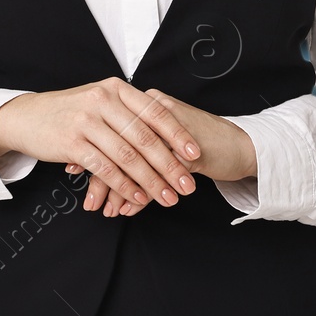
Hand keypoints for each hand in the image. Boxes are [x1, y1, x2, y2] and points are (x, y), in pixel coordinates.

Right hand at [0, 77, 200, 213]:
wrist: (26, 117)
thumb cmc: (69, 112)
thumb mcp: (99, 101)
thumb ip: (128, 112)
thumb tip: (164, 134)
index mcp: (116, 88)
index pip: (155, 111)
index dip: (177, 133)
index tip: (195, 153)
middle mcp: (103, 100)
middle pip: (145, 136)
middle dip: (169, 164)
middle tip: (187, 184)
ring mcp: (87, 121)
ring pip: (127, 155)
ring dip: (151, 180)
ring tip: (167, 197)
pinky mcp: (72, 142)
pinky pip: (105, 168)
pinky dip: (124, 185)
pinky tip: (137, 198)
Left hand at [65, 89, 256, 216]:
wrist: (241, 145)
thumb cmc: (200, 142)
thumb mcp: (164, 139)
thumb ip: (135, 144)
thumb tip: (95, 163)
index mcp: (147, 103)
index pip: (111, 128)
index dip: (91, 151)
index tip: (74, 171)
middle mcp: (156, 112)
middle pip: (118, 146)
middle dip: (102, 179)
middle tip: (91, 203)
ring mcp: (172, 132)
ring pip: (134, 164)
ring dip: (120, 192)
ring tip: (109, 211)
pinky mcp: (187, 152)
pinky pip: (156, 178)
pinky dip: (141, 197)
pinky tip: (132, 209)